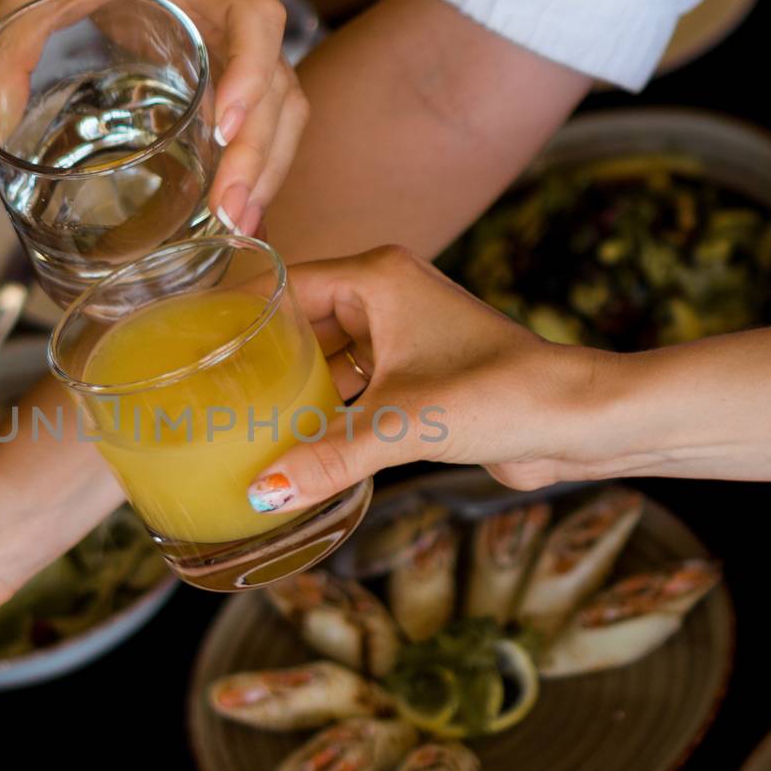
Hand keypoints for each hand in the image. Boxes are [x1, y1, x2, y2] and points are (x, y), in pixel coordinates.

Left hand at [0, 0, 302, 234]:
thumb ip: (7, 47)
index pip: (253, 18)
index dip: (249, 73)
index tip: (223, 126)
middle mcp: (237, 6)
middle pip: (278, 82)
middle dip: (260, 151)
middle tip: (229, 212)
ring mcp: (242, 39)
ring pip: (285, 105)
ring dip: (269, 167)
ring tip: (238, 224)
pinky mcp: (235, 66)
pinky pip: (267, 115)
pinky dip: (260, 161)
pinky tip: (236, 205)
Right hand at [243, 247, 609, 512]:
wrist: (578, 420)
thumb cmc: (503, 395)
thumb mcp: (401, 424)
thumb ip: (327, 456)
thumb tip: (262, 493)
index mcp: (377, 277)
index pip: (283, 285)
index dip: (238, 314)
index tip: (192, 346)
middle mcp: (387, 297)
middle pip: (300, 324)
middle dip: (261, 361)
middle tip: (207, 396)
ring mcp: (403, 337)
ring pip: (327, 361)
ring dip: (295, 393)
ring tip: (240, 426)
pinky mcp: (418, 377)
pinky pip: (354, 390)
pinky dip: (328, 415)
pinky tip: (295, 448)